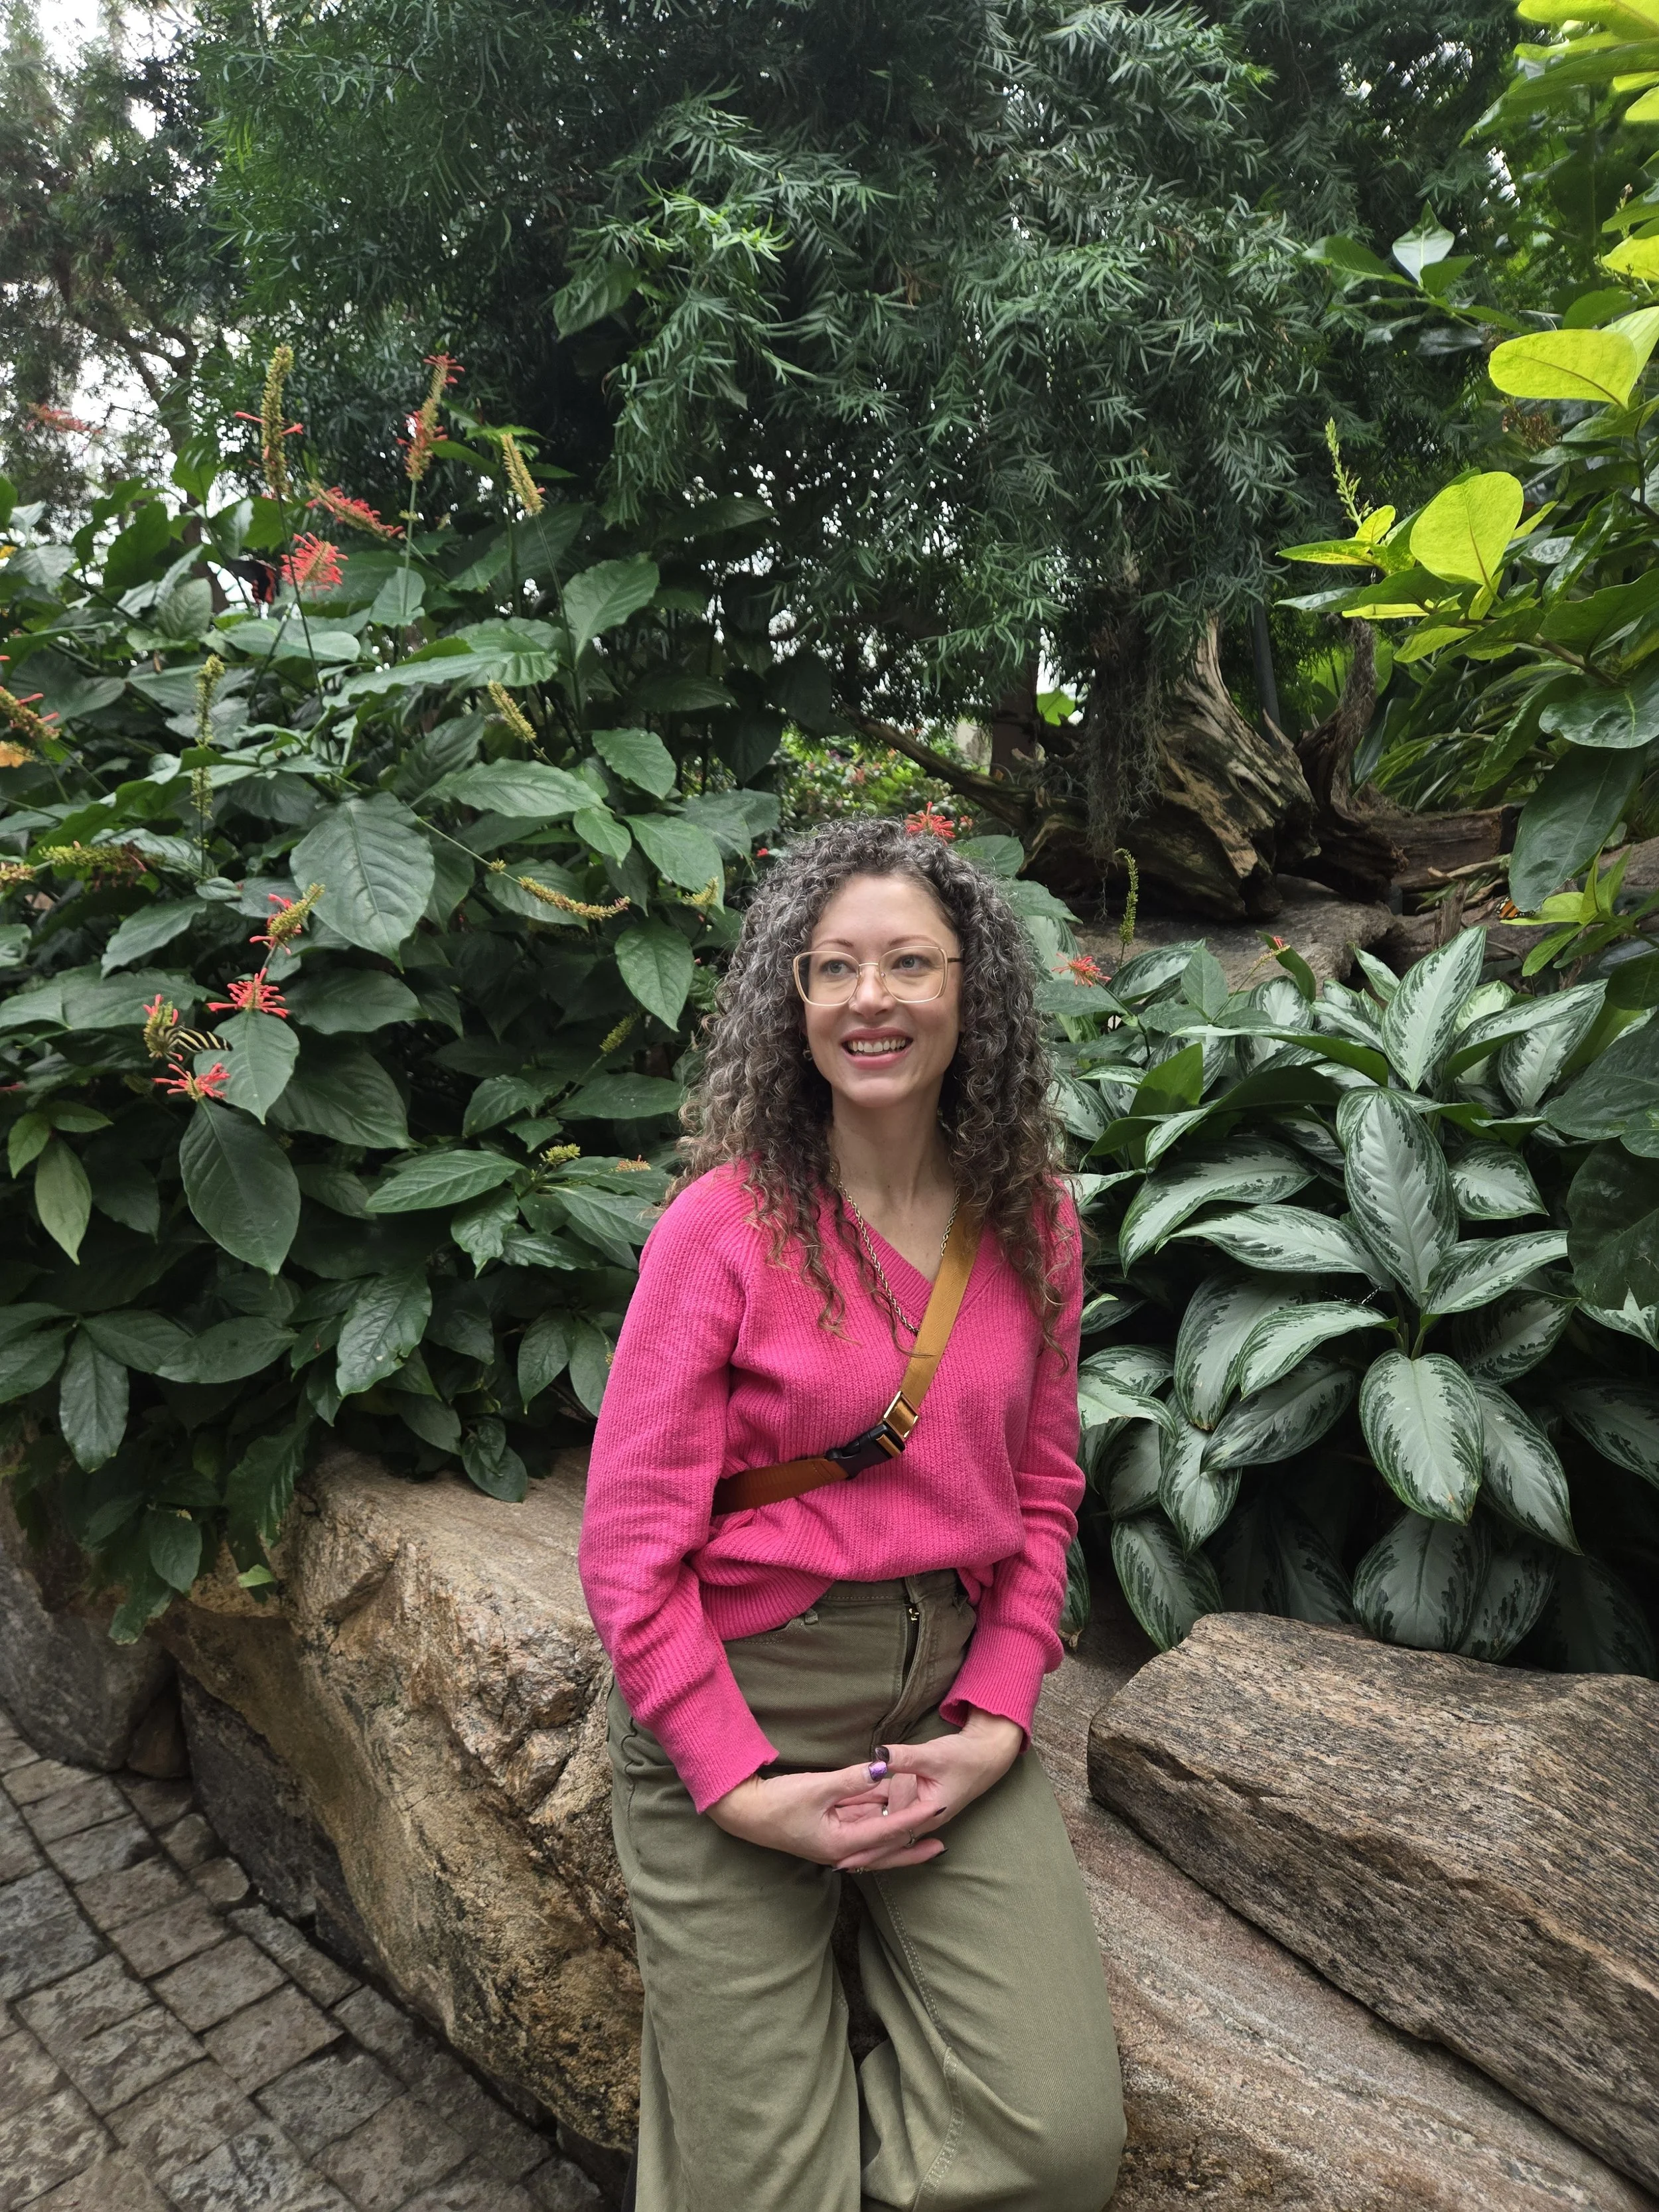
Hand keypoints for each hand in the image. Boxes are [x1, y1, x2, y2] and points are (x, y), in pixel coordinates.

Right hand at [706, 1759, 944, 1869]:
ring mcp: (833, 1839)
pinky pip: (859, 1825)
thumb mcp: (817, 1789)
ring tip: (923, 1826)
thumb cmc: (777, 1803)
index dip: (914, 1821)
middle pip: (885, 1850)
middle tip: (941, 1845)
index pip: (886, 1834)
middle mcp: (841, 1848)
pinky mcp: (826, 1828)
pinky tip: (890, 1808)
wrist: (744, 1811)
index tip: (937, 1811)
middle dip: (912, 1847)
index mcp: (840, 1845)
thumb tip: (883, 1769)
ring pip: (873, 1837)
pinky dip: (876, 1818)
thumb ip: (852, 1779)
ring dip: (896, 1831)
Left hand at [832, 1709, 1024, 1871]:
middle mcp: (923, 1820)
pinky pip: (896, 1815)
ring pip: (891, 1828)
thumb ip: (903, 1757)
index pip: (891, 1837)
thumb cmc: (963, 1757)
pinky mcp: (919, 1803)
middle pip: (889, 1840)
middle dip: (865, 1853)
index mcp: (927, 1815)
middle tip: (837, 1866)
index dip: (868, 1848)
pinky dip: (880, 1819)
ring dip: (871, 1838)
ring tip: (845, 1851)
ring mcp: (921, 1814)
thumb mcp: (932, 1756)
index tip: (845, 1859)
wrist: (986, 1755)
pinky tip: (863, 1821)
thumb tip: (877, 1756)